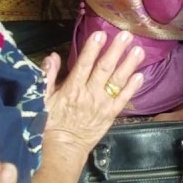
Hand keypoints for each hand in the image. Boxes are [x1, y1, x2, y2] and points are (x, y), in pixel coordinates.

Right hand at [41, 31, 144, 153]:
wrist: (62, 148)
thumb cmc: (50, 122)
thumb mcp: (42, 99)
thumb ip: (47, 76)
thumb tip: (52, 56)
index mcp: (71, 89)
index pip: (83, 65)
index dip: (92, 49)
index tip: (100, 34)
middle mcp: (89, 94)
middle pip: (104, 69)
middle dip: (116, 50)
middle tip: (126, 35)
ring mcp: (102, 105)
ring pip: (117, 81)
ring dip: (129, 65)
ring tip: (139, 50)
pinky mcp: (111, 114)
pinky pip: (123, 99)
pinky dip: (132, 87)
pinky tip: (140, 75)